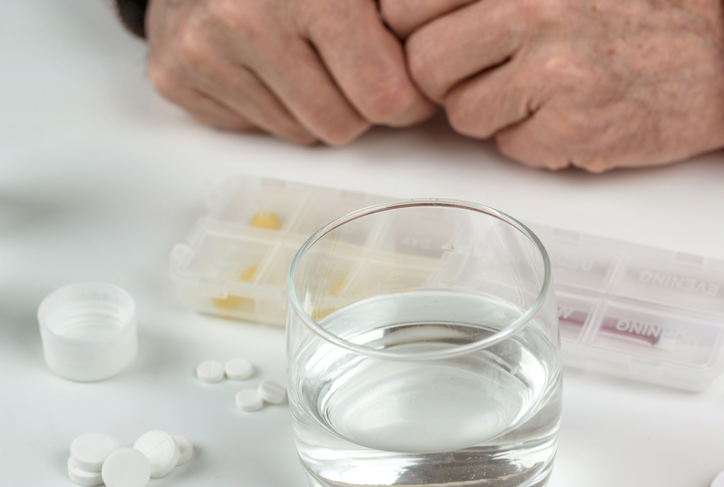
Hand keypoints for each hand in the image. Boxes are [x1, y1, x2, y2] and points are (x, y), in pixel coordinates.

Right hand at [145, 0, 435, 144]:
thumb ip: (411, 16)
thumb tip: (447, 75)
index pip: (386, 97)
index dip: (407, 97)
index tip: (408, 81)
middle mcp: (247, 20)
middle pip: (342, 125)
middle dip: (358, 102)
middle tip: (351, 62)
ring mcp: (203, 51)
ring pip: (299, 132)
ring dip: (313, 104)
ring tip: (302, 53)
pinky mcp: (175, 76)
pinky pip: (254, 128)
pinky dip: (268, 103)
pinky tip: (262, 60)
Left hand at [389, 0, 723, 171]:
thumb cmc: (648, 7)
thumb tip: (404, 11)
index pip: (407, 5)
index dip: (418, 28)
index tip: (442, 35)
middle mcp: (531, 11)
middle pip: (425, 66)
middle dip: (447, 76)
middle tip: (485, 70)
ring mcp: (552, 75)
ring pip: (463, 114)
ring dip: (490, 110)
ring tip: (540, 90)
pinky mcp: (574, 131)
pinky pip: (510, 149)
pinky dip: (533, 140)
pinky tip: (570, 113)